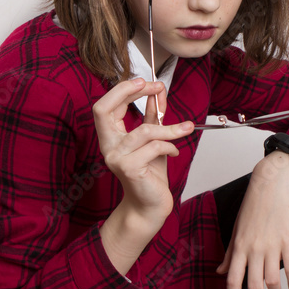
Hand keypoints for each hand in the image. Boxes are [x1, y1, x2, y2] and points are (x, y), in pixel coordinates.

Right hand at [92, 77, 192, 221]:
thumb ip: (154, 117)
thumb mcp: (153, 140)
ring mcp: (115, 158)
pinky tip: (175, 151)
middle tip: (156, 87)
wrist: (150, 206)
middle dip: (130, 92)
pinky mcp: (129, 168)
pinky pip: (154, 147)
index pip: (104, 105)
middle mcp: (107, 146)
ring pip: (144, 131)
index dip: (123, 89)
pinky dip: (170, 145)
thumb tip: (159, 92)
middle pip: (103, 109)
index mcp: (109, 137)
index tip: (147, 83)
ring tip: (185, 128)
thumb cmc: (150, 175)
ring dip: (169, 128)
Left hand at [215, 157, 288, 288]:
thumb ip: (230, 254)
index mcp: (238, 247)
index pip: (232, 281)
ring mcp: (272, 245)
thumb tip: (220, 272)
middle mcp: (254, 249)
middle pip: (253, 287)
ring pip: (273, 281)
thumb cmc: (253, 206)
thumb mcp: (236, 230)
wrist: (272, 184)